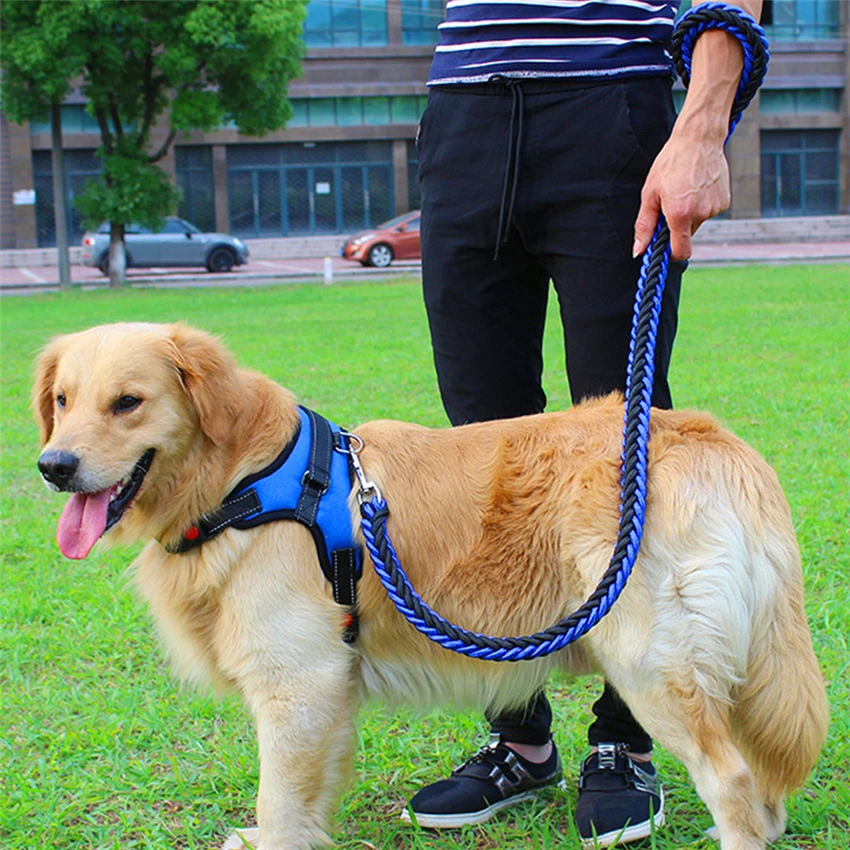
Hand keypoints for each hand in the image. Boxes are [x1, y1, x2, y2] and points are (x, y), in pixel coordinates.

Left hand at [633, 126, 730, 261]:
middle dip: (677, 226)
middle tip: (669, 204)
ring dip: (689, 214)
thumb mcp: (650, 194)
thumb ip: (645, 225)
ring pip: (697, 223)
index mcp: (680, 214)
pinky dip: (702, 205)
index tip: (664, 248)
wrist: (699, 139)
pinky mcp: (725, 201)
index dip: (671, 254)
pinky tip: (697, 188)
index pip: (681, 252)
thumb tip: (638, 250)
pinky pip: (709, 212)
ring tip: (684, 190)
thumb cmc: (671, 163)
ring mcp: (715, 208)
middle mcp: (701, 213)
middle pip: (686, 235)